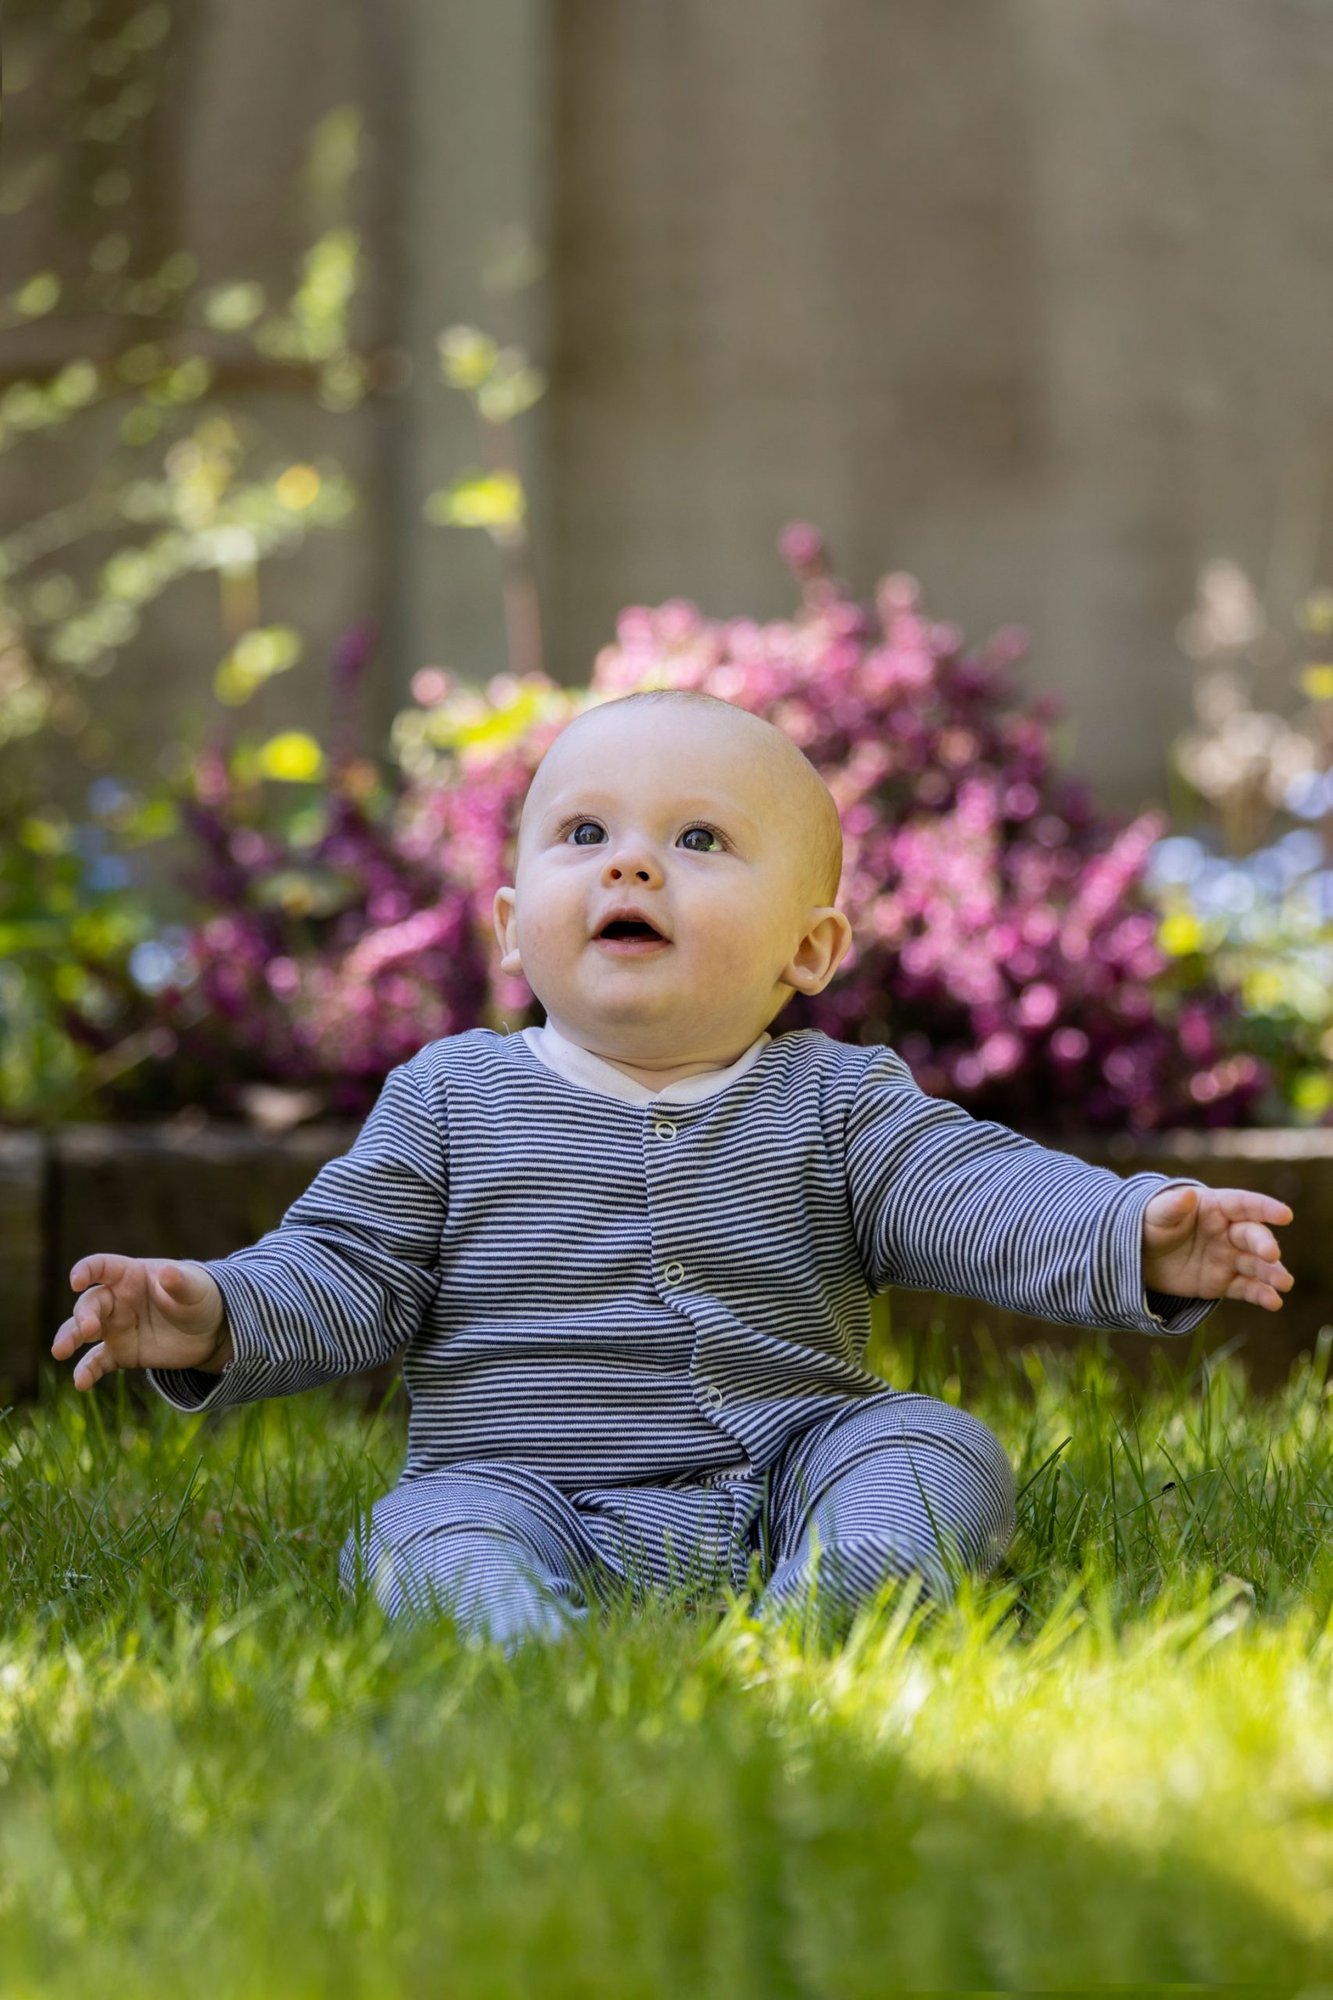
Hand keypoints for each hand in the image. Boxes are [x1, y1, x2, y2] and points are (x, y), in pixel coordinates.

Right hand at [51, 1255, 232, 1391]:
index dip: (86, 1271)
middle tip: (87, 1330)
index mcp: (131, 1275)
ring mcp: (116, 1327)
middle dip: (82, 1316)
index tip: (76, 1281)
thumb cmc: (199, 1297)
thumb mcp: (195, 1287)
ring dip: (68, 1339)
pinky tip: (80, 1383)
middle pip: (89, 1304)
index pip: (102, 1267)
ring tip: (60, 1352)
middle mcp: (117, 1300)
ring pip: (82, 1332)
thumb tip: (168, 1272)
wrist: (211, 1330)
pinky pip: (97, 1362)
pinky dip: (86, 1371)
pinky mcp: (121, 1353)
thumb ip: (180, 1282)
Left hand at [1142, 1185, 1293, 1308]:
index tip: (1285, 1215)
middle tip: (1271, 1254)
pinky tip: (1274, 1302)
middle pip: (1253, 1236)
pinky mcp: (1223, 1283)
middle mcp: (1227, 1231)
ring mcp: (1227, 1258)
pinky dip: (1261, 1295)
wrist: (1138, 1257)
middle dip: (1265, 1244)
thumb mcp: (1154, 1214)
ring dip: (1272, 1272)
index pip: (1244, 1204)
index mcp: (1215, 1207)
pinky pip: (1246, 1288)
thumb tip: (1187, 1195)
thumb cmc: (1149, 1225)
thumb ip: (1171, 1207)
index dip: (1265, 1208)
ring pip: (1256, 1264)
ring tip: (1284, 1283)